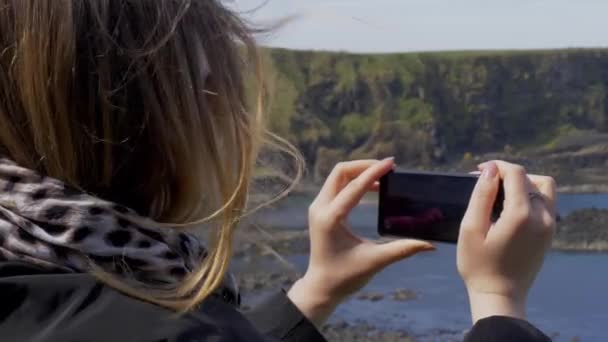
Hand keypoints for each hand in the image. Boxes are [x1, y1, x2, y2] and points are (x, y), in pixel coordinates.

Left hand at [288, 158, 434, 326]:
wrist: (322, 286)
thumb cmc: (345, 276)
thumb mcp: (375, 261)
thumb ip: (402, 250)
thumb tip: (430, 245)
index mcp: (331, 218)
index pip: (354, 187)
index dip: (374, 172)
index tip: (392, 163)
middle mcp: (320, 208)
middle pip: (341, 172)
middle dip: (364, 166)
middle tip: (388, 169)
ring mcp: (318, 207)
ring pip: (338, 176)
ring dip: (359, 172)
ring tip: (383, 178)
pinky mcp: (320, 210)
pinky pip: (336, 186)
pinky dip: (353, 181)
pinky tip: (372, 188)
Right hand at [457, 161, 555, 322]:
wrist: (499, 295)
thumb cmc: (478, 264)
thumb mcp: (471, 228)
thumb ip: (481, 196)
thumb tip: (491, 170)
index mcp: (520, 215)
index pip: (516, 174)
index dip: (497, 166)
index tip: (479, 171)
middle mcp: (541, 217)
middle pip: (531, 178)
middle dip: (508, 174)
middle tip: (486, 183)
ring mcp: (549, 226)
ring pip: (545, 188)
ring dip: (524, 183)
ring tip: (501, 192)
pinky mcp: (549, 234)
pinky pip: (546, 203)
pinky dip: (530, 196)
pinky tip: (510, 207)